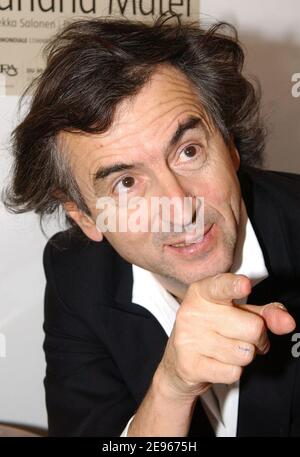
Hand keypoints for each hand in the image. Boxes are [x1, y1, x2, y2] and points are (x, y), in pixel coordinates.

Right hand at [157, 273, 295, 401]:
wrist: (178, 361)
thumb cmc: (212, 330)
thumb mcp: (238, 314)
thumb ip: (265, 313)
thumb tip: (287, 322)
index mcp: (203, 292)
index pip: (222, 287)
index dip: (235, 286)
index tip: (245, 284)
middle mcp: (192, 312)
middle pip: (252, 328)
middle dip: (258, 338)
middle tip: (243, 337)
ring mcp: (188, 338)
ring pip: (245, 353)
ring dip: (245, 356)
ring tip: (228, 350)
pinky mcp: (189, 364)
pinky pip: (233, 372)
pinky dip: (233, 371)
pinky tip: (217, 363)